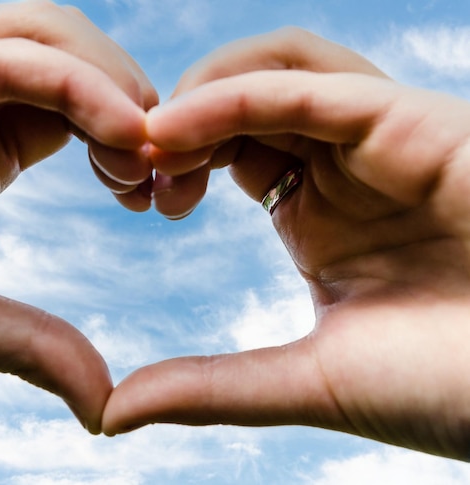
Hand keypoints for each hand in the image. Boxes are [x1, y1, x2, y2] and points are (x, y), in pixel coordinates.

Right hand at [0, 0, 156, 433]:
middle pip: (76, 54)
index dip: (133, 136)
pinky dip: (82, 83)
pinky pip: (14, 52)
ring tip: (145, 155)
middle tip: (168, 172)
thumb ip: (26, 345)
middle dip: (135, 101)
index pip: (80, 103)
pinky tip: (126, 135)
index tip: (159, 194)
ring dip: (117, 86)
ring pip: (51, 35)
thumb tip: (103, 405)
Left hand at [103, 29, 469, 459]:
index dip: (170, 158)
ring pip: (274, 69)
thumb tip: (114, 414)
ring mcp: (379, 139)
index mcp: (316, 213)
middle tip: (129, 169)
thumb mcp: (306, 381)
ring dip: (199, 95)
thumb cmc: (448, 391)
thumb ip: (211, 388)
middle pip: (240, 99)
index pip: (225, 150)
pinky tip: (177, 128)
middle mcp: (343, 166)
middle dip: (175, 121)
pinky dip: (237, 95)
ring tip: (149, 141)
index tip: (130, 191)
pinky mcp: (416, 122)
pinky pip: (311, 86)